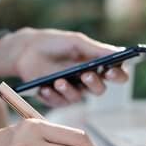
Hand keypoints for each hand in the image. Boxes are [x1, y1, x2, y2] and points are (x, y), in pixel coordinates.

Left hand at [0, 28, 128, 106]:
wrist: (27, 49)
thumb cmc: (55, 43)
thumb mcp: (76, 42)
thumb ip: (96, 49)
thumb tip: (119, 52)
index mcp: (97, 66)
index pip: (116, 75)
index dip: (117, 75)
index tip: (110, 70)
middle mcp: (87, 81)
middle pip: (100, 89)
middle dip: (93, 83)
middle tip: (85, 74)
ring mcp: (72, 90)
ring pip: (78, 97)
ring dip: (69, 89)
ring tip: (58, 81)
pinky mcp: (56, 98)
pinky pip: (59, 102)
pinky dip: (52, 95)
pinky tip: (44, 88)